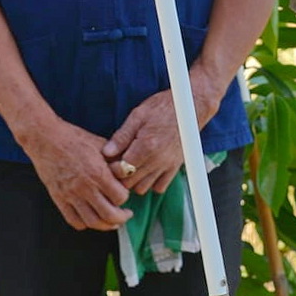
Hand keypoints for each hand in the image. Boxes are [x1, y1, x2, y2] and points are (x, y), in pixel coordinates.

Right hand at [16, 118, 133, 230]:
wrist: (45, 138)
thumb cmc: (73, 138)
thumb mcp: (100, 144)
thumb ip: (114, 160)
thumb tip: (127, 171)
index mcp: (98, 173)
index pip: (120, 197)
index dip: (125, 197)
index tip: (124, 194)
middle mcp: (85, 187)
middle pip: (109, 215)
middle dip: (121, 218)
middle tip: (125, 215)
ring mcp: (71, 195)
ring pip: (92, 222)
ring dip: (106, 225)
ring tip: (112, 222)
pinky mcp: (59, 198)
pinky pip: (73, 220)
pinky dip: (85, 224)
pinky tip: (91, 218)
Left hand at [102, 68, 221, 194]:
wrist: (189, 107)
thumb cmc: (163, 107)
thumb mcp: (138, 115)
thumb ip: (121, 136)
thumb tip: (106, 152)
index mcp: (146, 146)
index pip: (121, 171)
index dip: (111, 167)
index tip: (109, 159)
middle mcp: (157, 160)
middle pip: (130, 183)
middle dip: (120, 176)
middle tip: (117, 163)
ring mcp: (167, 166)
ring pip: (143, 188)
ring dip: (134, 181)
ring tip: (130, 166)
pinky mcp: (174, 168)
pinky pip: (159, 187)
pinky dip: (150, 183)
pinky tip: (145, 170)